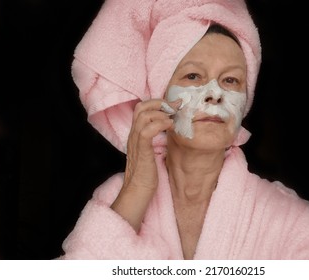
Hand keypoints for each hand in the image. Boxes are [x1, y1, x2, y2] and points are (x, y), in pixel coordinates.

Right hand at [111, 99, 180, 230]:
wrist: (138, 192)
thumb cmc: (147, 175)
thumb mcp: (151, 152)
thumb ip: (156, 139)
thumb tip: (171, 130)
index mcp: (136, 135)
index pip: (141, 109)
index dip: (157, 103)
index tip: (173, 106)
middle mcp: (133, 135)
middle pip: (140, 107)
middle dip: (159, 103)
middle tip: (175, 108)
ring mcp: (135, 142)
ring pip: (143, 115)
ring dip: (161, 113)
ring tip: (173, 119)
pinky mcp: (141, 150)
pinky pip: (146, 130)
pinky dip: (159, 124)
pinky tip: (170, 126)